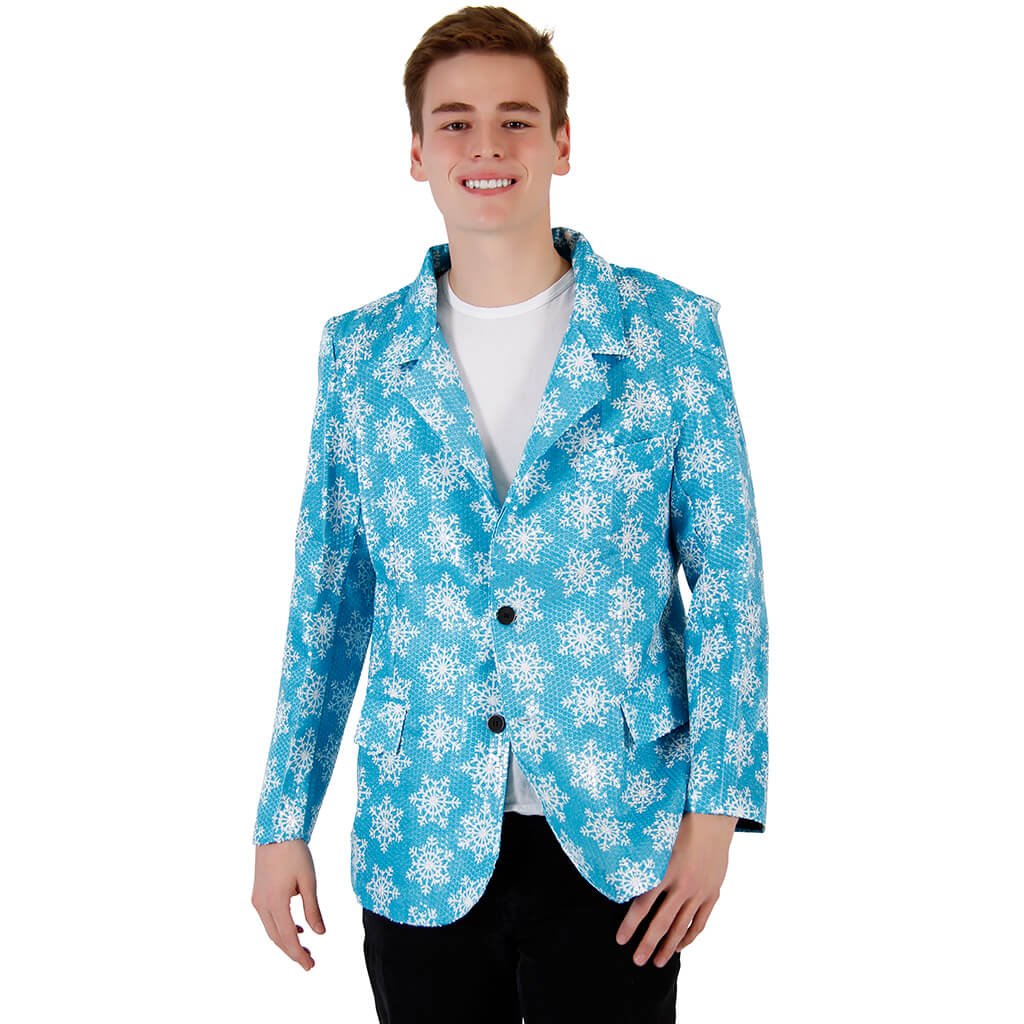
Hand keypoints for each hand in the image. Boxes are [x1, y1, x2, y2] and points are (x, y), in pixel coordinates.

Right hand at [251, 838, 325, 969]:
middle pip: (277, 938)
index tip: (310, 966)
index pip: (288, 938)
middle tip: (310, 961)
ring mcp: (257, 900)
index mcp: (276, 903)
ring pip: (271, 930)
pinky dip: (281, 927)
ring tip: (304, 947)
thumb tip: (319, 933)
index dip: (298, 954)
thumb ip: (313, 909)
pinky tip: (295, 928)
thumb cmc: (294, 853)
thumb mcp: (308, 881)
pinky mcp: (258, 894)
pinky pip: (268, 919)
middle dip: (293, 952)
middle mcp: (262, 905)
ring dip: (286, 941)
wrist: (275, 833)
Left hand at [615, 812, 736, 966]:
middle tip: (636, 961)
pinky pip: (700, 922)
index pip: (642, 905)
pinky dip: (689, 936)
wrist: (713, 820)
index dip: (630, 925)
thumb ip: (640, 858)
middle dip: (647, 944)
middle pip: (661, 922)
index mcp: (665, 871)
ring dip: (668, 947)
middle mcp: (682, 885)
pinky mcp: (712, 894)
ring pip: (681, 926)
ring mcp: (699, 891)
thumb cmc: (679, 824)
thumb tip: (614, 868)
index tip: (620, 940)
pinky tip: (679, 946)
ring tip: (658, 963)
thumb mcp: (657, 838)